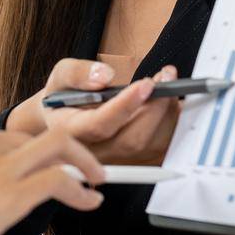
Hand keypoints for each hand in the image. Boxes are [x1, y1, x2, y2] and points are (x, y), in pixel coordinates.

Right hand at [0, 125, 104, 234]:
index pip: (16, 135)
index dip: (41, 151)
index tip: (53, 162)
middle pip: (44, 134)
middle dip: (74, 150)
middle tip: (88, 169)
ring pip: (61, 145)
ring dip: (86, 162)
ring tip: (96, 181)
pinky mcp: (10, 193)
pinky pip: (60, 181)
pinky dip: (81, 190)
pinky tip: (88, 202)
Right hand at [5, 59, 180, 165]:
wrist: (66, 120)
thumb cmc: (64, 98)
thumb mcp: (60, 77)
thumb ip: (76, 73)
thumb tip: (103, 76)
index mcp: (71, 131)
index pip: (99, 125)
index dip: (125, 106)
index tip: (146, 83)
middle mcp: (94, 152)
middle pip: (132, 140)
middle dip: (156, 107)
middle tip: (164, 77)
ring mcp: (117, 161)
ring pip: (152, 146)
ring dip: (168, 113)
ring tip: (166, 83)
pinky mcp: (136, 161)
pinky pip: (163, 149)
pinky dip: (173, 123)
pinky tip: (169, 101)